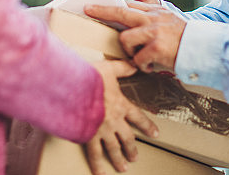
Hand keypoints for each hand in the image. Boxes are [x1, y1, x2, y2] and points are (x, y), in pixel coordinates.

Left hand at [85, 1, 185, 72]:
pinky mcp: (157, 47)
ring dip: (130, 52)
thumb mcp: (168, 22)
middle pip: (121, 12)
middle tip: (88, 10)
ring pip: (125, 39)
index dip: (110, 5)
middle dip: (102, 11)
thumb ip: (151, 21)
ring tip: (140, 58)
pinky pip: (138, 59)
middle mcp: (153, 18)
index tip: (94, 5)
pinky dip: (143, 65)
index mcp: (155, 11)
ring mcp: (155, 31)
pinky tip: (152, 67)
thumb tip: (128, 27)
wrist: (204, 48)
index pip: (128, 4)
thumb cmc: (185, 40)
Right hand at [85, 59, 157, 174]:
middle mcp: (114, 120)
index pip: (138, 118)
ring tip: (123, 168)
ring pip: (113, 148)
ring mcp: (102, 130)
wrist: (73, 89)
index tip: (155, 133)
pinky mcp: (88, 136)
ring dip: (119, 159)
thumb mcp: (108, 68)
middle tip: (135, 157)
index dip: (147, 126)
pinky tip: (101, 174)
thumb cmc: (90, 78)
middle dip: (132, 148)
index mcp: (121, 105)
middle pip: (127, 138)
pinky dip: (97, 165)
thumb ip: (122, 68)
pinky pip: (94, 154)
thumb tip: (134, 65)